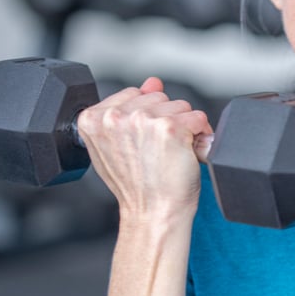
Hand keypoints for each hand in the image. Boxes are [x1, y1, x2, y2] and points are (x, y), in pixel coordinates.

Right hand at [77, 77, 213, 223]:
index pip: (135, 94)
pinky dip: (201, 135)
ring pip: (180, 105)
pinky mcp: (168, 127)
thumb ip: (132, 109)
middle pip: (159, 97)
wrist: (152, 213)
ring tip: (171, 153)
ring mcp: (141, 121)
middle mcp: (114, 117)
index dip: (148, 117)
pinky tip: (186, 153)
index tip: (145, 142)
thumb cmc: (139, 185)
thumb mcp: (122, 144)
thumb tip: (152, 82)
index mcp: (93, 119)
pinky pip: (198, 117)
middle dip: (167, 120)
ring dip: (185, 128)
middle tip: (159, 151)